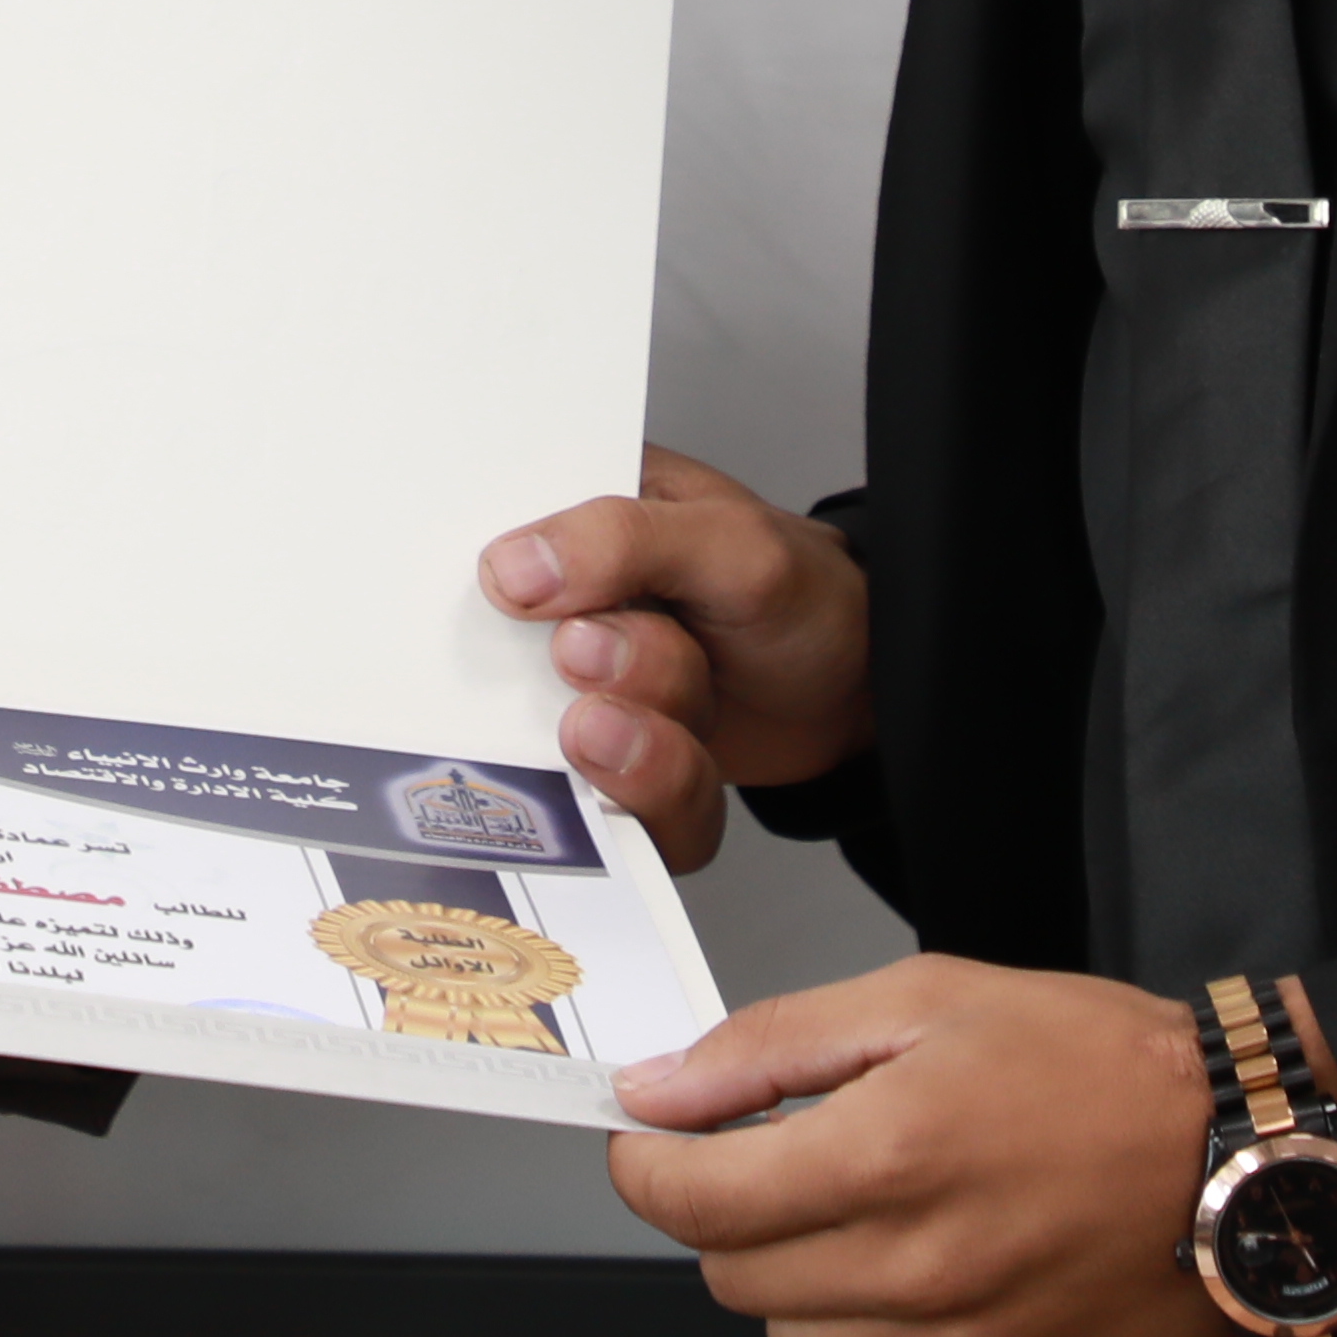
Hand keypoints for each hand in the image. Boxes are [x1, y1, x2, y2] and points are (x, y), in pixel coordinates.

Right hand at [479, 445, 868, 870]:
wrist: (863, 683)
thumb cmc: (800, 589)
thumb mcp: (730, 543)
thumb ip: (625, 542)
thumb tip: (513, 567)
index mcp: (581, 525)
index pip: (485, 541)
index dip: (473, 577)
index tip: (500, 599)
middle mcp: (574, 616)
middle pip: (511, 662)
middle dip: (565, 670)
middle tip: (586, 658)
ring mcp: (599, 697)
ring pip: (566, 746)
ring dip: (613, 740)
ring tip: (629, 725)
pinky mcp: (630, 769)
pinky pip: (625, 810)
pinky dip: (653, 798)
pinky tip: (679, 766)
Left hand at [604, 954, 1225, 1336]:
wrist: (1234, 1156)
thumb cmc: (1096, 1066)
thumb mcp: (925, 999)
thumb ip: (772, 1047)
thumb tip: (658, 1087)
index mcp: (886, 1157)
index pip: (690, 1200)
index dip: (645, 1166)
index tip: (650, 1139)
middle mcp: (915, 1271)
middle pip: (731, 1276)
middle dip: (728, 1214)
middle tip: (781, 1160)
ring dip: (797, 1283)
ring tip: (864, 1217)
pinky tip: (908, 1283)